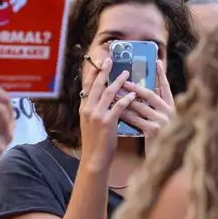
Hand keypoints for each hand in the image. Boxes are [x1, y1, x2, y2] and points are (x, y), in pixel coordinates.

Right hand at [78, 57, 135, 171]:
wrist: (94, 159)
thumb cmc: (96, 141)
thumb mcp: (90, 122)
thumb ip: (94, 109)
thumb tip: (102, 96)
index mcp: (83, 109)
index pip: (87, 87)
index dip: (93, 73)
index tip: (99, 62)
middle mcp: (88, 110)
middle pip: (96, 86)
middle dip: (104, 71)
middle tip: (111, 60)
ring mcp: (97, 116)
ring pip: (108, 93)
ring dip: (118, 82)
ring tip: (127, 73)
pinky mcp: (107, 122)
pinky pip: (119, 106)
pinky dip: (127, 98)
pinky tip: (134, 94)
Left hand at [119, 61, 175, 149]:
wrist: (168, 161)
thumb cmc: (164, 141)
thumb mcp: (166, 122)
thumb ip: (159, 109)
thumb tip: (146, 97)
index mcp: (173, 107)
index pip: (167, 87)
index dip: (161, 75)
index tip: (156, 62)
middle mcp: (169, 111)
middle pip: (150, 94)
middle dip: (135, 87)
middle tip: (123, 79)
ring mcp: (162, 120)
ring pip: (139, 106)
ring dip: (125, 99)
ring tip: (114, 93)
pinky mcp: (153, 130)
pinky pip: (135, 119)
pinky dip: (124, 114)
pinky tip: (115, 110)